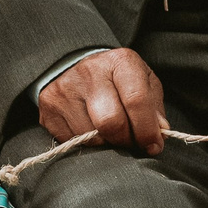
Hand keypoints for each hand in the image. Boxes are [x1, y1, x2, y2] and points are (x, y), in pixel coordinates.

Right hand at [38, 47, 165, 153]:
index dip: (147, 130)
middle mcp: (89, 72)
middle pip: (110, 122)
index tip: (153, 145)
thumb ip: (154, 108)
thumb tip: (159, 134)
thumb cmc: (117, 79)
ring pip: (91, 136)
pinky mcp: (49, 108)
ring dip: (106, 143)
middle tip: (131, 142)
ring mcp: (65, 90)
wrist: (74, 65)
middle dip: (125, 140)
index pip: (136, 100)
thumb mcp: (143, 82)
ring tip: (111, 134)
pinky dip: (87, 143)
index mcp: (119, 62)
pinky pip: (72, 141)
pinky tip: (92, 130)